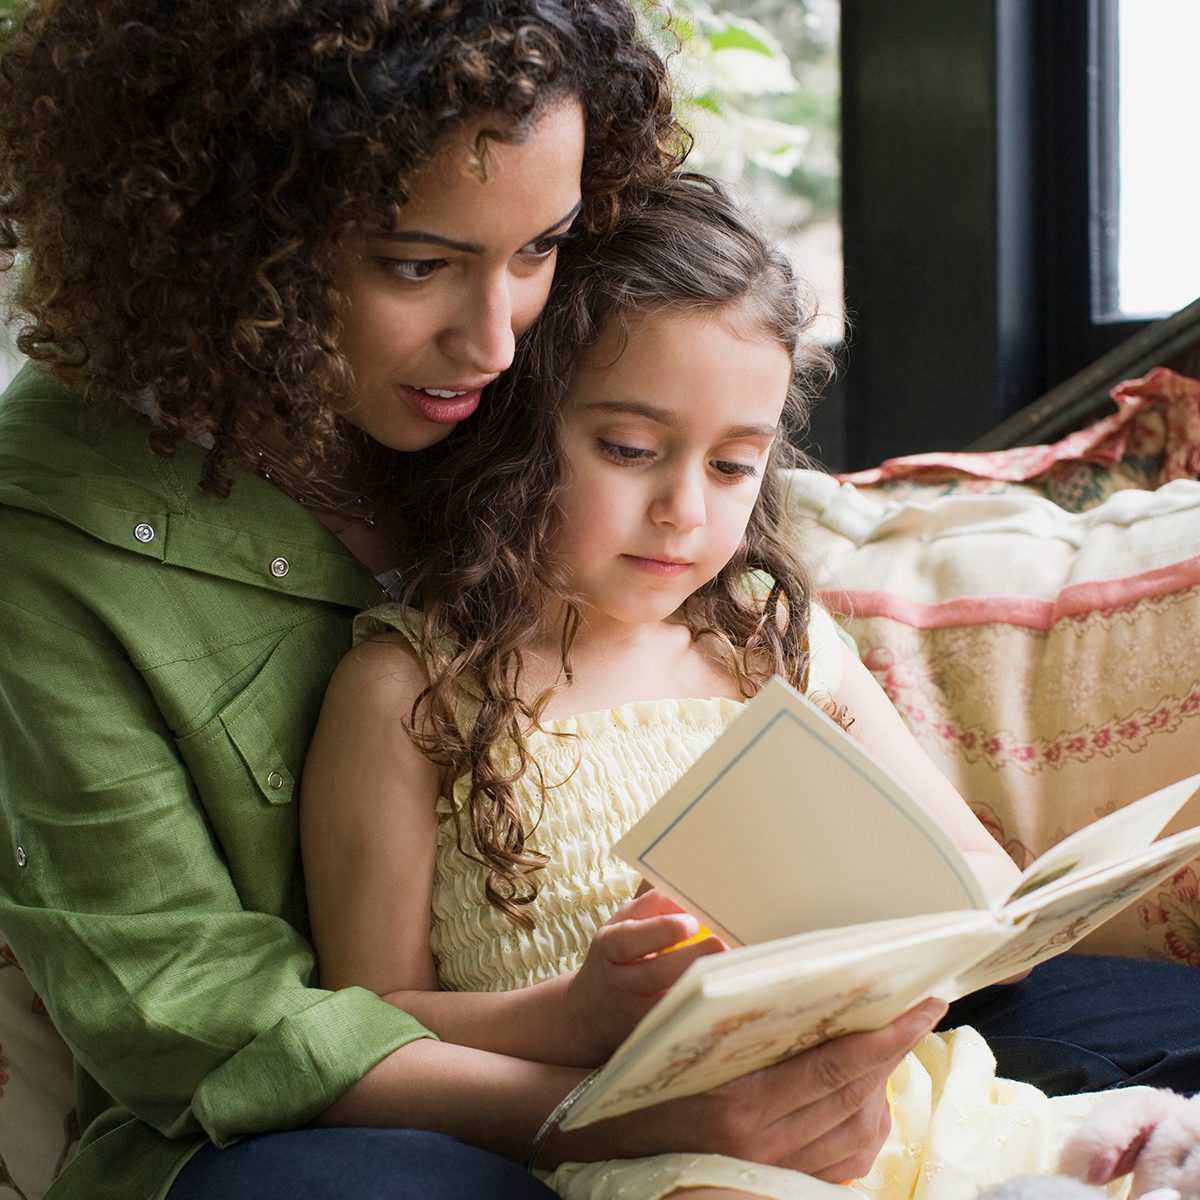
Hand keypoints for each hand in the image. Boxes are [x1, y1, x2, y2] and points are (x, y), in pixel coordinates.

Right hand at [552, 997, 947, 1181]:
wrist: (600, 1133)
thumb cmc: (640, 1072)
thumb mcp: (686, 1038)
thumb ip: (744, 1023)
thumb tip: (805, 985)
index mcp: (742, 1102)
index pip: (836, 1067)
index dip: (885, 1036)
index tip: (921, 1003)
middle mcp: (763, 1143)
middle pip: (855, 1095)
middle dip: (896, 1050)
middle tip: (925, 1010)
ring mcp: (768, 1168)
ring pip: (856, 1131)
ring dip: (885, 1086)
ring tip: (896, 1045)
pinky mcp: (769, 1180)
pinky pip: (840, 1162)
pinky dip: (864, 1127)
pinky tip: (869, 1096)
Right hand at [565, 888, 723, 1062]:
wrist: (591, 1015)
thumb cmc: (615, 958)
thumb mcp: (621, 925)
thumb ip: (650, 902)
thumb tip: (681, 874)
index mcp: (610, 947)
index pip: (629, 939)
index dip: (661, 930)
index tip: (691, 921)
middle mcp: (623, 982)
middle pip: (656, 973)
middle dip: (692, 957)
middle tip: (722, 944)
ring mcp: (641, 1010)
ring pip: (674, 999)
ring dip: (704, 982)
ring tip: (733, 965)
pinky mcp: (660, 1029)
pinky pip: (686, 1017)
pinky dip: (708, 1002)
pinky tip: (729, 988)